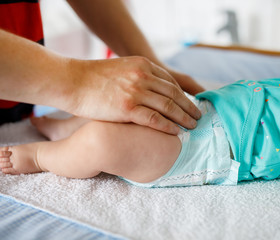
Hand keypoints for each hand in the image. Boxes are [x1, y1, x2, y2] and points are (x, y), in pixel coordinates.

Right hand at [67, 56, 201, 134]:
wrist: (72, 81)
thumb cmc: (94, 78)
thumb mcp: (122, 68)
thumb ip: (139, 76)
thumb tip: (152, 89)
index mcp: (143, 65)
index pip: (171, 82)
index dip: (183, 95)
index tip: (188, 104)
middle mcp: (143, 76)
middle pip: (174, 94)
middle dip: (189, 106)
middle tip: (198, 116)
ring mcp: (136, 92)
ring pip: (168, 107)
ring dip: (184, 117)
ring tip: (192, 126)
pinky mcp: (127, 108)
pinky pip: (155, 119)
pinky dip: (168, 126)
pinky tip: (176, 132)